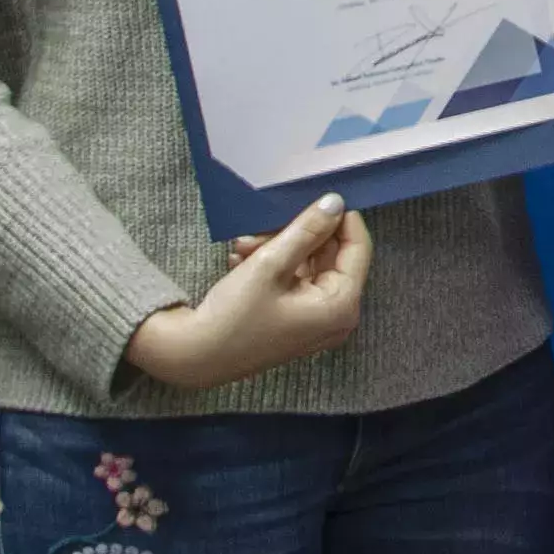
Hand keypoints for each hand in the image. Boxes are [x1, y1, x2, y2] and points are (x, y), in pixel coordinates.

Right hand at [124, 197, 375, 390]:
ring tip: (244, 246)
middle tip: (262, 228)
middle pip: (330, 256)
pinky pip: (294, 282)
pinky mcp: (296, 320)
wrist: (195, 356)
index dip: (339, 219)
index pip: (358, 248)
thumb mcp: (270, 264)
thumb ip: (306, 230)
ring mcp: (315, 321)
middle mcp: (336, 316)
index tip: (316, 197)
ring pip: (307, 265)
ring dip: (277, 249)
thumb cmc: (234, 316)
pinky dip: (272, 267)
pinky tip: (242, 261)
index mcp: (340, 306)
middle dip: (295, 236)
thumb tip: (334, 203)